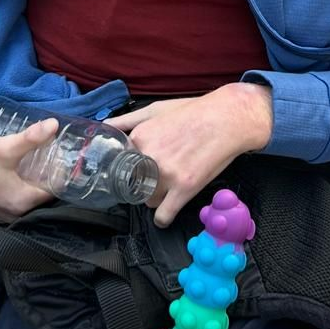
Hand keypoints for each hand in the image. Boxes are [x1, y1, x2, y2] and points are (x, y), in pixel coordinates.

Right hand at [0, 86, 58, 224]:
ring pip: (24, 203)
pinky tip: (12, 177)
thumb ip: (32, 138)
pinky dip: (14, 193)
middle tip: (48, 160)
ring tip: (32, 167)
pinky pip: (9, 206)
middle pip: (39, 198)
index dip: (59, 175)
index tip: (61, 160)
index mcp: (22, 202)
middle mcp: (12, 215)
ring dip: (30, 187)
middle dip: (45, 180)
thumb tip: (54, 125)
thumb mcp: (5, 147)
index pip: (53, 192)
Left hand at [106, 82, 271, 227]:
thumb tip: (103, 127)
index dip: (128, 170)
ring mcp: (167, 174)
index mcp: (139, 138)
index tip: (135, 172)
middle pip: (133, 185)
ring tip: (169, 188)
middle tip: (157, 177)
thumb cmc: (193, 111)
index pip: (121, 165)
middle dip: (143, 184)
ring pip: (147, 201)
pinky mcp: (185, 188)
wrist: (226, 118)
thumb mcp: (154, 109)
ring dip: (155, 198)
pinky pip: (163, 215)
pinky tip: (166, 213)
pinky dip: (163, 218)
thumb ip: (126, 120)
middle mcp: (149, 157)